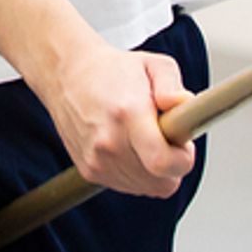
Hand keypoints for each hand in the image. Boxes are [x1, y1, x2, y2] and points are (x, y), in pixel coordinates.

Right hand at [40, 38, 196, 197]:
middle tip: (164, 135)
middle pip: (160, 181)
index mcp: (127, 113)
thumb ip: (173, 85)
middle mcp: (109, 142)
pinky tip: (128, 145)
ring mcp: (96, 160)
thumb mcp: (153, 64)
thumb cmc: (112, 70)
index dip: (183, 159)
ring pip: (147, 187)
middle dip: (172, 162)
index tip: (184, 144)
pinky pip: (128, 186)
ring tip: (144, 137)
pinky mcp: (89, 171)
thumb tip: (182, 104)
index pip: (162, 162)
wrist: (67, 74)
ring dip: (153, 169)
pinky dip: (136, 172)